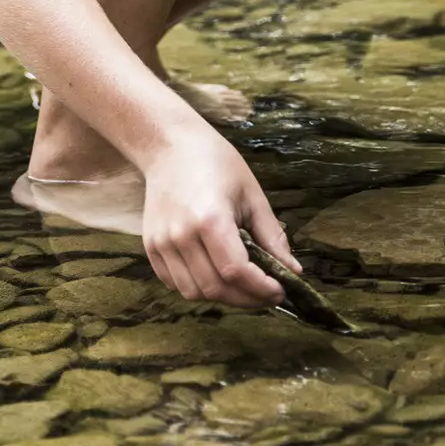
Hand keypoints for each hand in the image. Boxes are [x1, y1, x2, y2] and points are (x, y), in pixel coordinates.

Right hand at [139, 129, 297, 307]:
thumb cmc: (215, 163)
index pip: (237, 272)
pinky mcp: (151, 245)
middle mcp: (181, 235)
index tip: (280, 291)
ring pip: (193, 292)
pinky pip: (174, 283)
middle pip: (216, 288)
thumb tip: (293, 271)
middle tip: (267, 293)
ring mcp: (162, 242)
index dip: (262, 289)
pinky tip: (215, 276)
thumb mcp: (252, 195)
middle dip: (247, 299)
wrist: (170, 146)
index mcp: (210, 219)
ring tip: (241, 286)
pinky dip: (197, 288)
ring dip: (222, 296)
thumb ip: (271, 236)